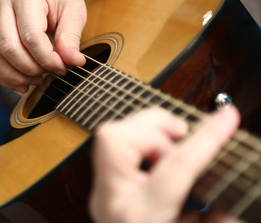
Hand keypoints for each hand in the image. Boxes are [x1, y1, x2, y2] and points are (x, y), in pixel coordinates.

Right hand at [0, 0, 95, 92]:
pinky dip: (4, 78)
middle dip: (31, 69)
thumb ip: (71, 38)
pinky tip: (23, 83)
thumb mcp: (74, 14)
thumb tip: (73, 61)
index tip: (62, 67)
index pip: (31, 36)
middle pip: (9, 48)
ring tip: (38, 80)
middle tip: (50, 73)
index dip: (47, 59)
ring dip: (16, 77)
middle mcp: (3, 6)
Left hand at [89, 106, 242, 222]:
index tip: (227, 118)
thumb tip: (229, 196)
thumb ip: (218, 218)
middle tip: (181, 139)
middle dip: (154, 126)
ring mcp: (102, 190)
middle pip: (116, 139)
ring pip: (111, 135)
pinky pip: (114, 144)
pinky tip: (157, 157)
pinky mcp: (102, 183)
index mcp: (140, 217)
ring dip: (147, 131)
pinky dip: (140, 140)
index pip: (173, 167)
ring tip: (170, 148)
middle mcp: (111, 199)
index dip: (205, 139)